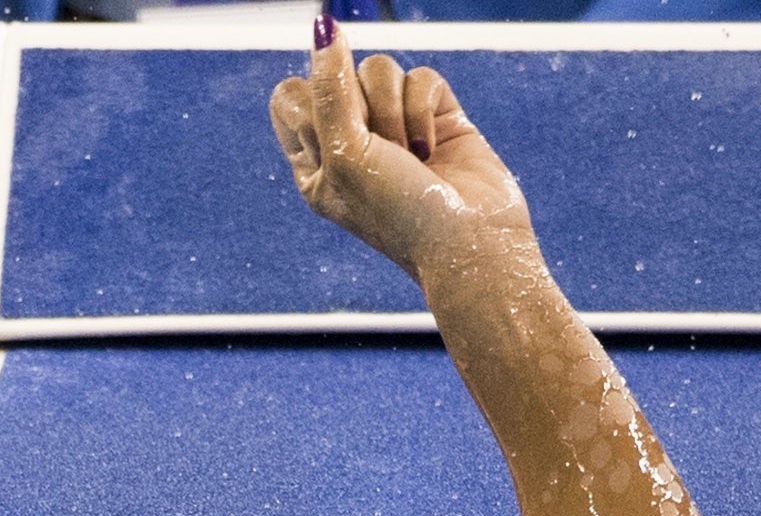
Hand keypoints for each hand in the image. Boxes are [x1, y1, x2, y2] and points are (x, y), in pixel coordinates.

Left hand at [268, 39, 528, 284]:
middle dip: (358, 108)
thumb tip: (325, 27)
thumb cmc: (398, 213)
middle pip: (336, 75)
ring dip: (394, 111)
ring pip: (379, 69)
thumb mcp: (346, 150)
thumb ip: (331, 86)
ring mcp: (395, 127)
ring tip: (409, 153)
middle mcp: (351, 142)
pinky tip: (433, 147)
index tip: (333, 137)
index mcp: (314, 162)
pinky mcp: (437, 115)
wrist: (469, 243)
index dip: (310, 103)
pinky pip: (420, 77)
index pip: (290, 97)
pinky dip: (424, 110)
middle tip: (377, 151)